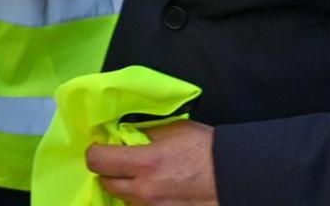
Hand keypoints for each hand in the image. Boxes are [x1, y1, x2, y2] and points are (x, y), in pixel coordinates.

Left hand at [86, 121, 215, 205]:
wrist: (235, 176)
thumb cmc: (206, 149)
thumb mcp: (172, 129)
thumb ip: (144, 132)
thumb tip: (125, 133)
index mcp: (146, 163)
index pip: (98, 161)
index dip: (95, 152)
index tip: (100, 147)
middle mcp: (145, 191)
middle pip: (106, 184)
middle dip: (109, 171)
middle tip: (120, 162)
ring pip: (125, 199)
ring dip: (128, 188)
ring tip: (144, 176)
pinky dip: (144, 199)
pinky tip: (157, 189)